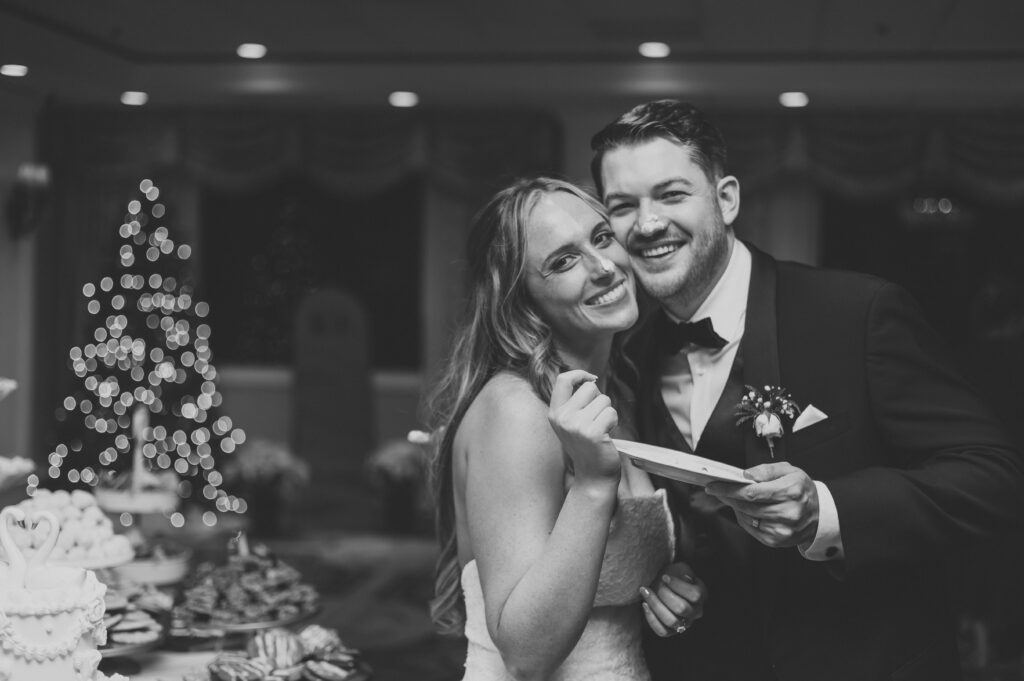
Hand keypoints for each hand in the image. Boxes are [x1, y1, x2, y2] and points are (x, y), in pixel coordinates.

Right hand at [548, 370, 621, 484]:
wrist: (593, 476)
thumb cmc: (587, 447)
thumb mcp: (572, 423)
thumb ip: (575, 403)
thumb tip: (590, 380)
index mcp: (555, 414)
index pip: (563, 380)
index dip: (579, 374)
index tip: (592, 378)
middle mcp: (563, 418)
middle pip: (589, 388)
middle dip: (599, 399)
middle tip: (597, 418)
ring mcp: (576, 426)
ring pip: (604, 400)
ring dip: (608, 413)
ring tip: (601, 429)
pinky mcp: (593, 433)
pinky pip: (611, 413)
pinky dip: (614, 422)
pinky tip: (607, 436)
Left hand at [640, 562, 705, 636]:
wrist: (662, 585)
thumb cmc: (672, 575)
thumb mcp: (679, 568)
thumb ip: (683, 571)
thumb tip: (686, 579)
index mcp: (701, 595)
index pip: (695, 595)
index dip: (678, 586)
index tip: (664, 577)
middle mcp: (696, 612)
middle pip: (682, 608)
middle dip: (665, 594)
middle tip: (656, 584)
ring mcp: (685, 624)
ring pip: (671, 621)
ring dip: (655, 605)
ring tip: (645, 592)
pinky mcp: (671, 631)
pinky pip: (662, 631)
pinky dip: (651, 618)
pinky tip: (645, 605)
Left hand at [705, 462, 818, 547]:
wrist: (819, 514)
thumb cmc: (801, 490)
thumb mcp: (789, 470)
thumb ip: (766, 470)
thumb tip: (746, 474)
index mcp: (791, 491)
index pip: (752, 492)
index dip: (729, 489)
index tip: (714, 486)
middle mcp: (788, 512)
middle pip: (747, 506)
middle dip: (728, 497)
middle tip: (718, 489)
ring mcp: (783, 529)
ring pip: (747, 518)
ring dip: (735, 507)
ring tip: (734, 498)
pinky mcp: (777, 540)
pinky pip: (751, 529)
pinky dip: (744, 518)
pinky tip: (746, 510)